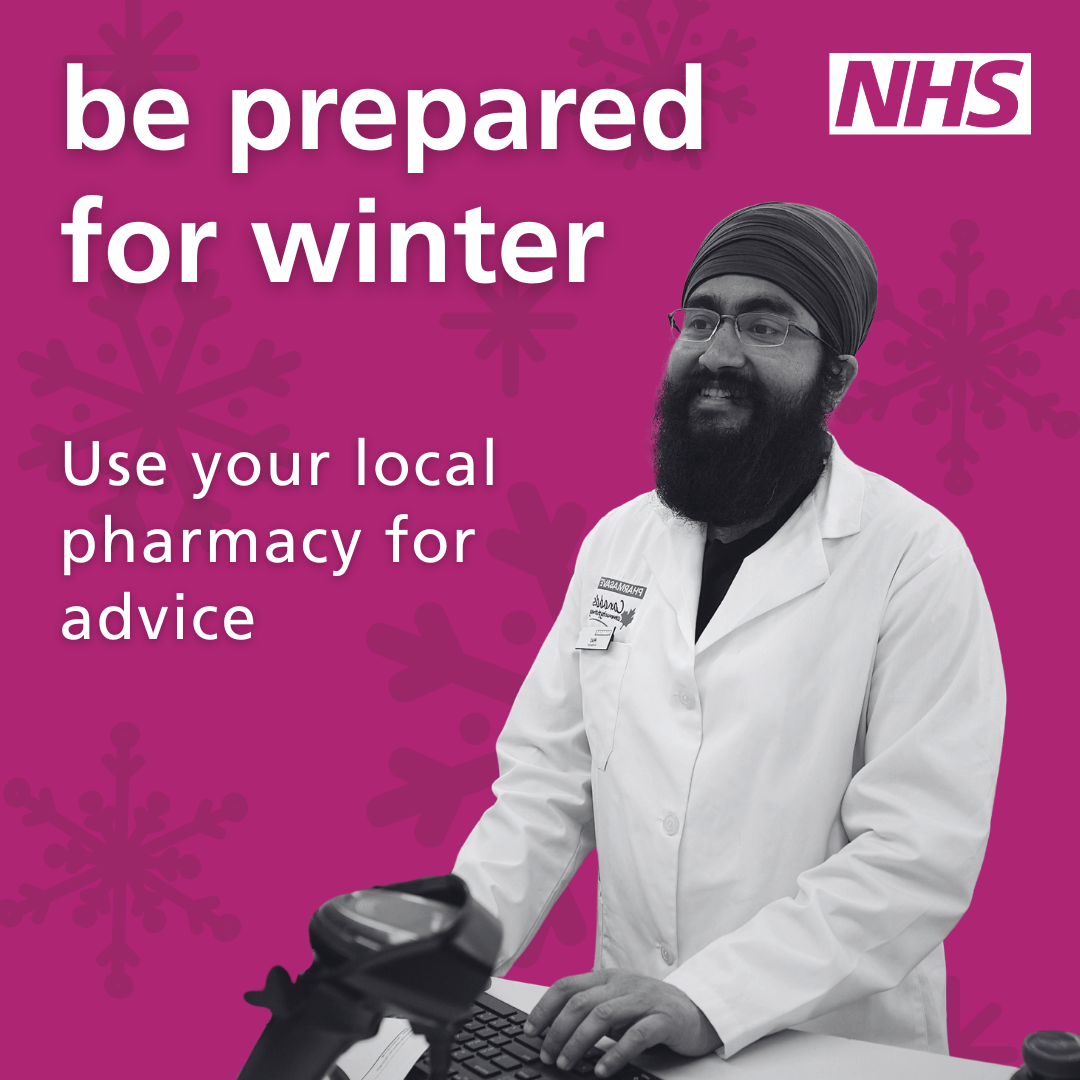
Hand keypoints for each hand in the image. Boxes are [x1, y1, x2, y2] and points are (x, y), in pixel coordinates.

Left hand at [522, 970, 721, 1077]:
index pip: (567, 985)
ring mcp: (643, 999)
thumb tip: (556, 1033)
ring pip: (602, 1016)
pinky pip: (635, 1035)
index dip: (545, 1006)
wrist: (696, 1010)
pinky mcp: (663, 1019)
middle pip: (580, 1002)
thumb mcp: (618, 1003)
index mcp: (607, 978)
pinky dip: (615, 1053)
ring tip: (567, 1063)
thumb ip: (593, 1011)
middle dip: (558, 1030)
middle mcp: (622, 984)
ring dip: (578, 1041)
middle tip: (547, 1054)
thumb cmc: (651, 1009)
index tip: (531, 1030)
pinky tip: (603, 1070)